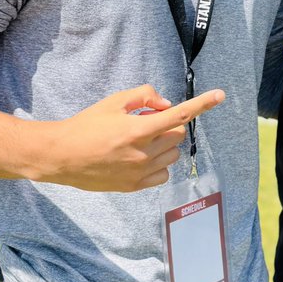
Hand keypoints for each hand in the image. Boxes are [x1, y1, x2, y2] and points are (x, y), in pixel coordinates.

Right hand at [37, 84, 224, 191]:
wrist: (62, 156)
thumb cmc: (87, 125)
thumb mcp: (113, 101)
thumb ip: (144, 96)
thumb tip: (166, 104)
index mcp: (138, 129)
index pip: (179, 115)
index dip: (202, 104)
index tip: (221, 95)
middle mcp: (143, 153)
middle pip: (177, 135)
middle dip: (168, 124)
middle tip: (146, 121)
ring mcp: (140, 173)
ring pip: (172, 155)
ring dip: (164, 144)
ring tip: (138, 140)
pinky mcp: (134, 186)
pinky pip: (163, 175)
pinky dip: (159, 164)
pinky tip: (140, 157)